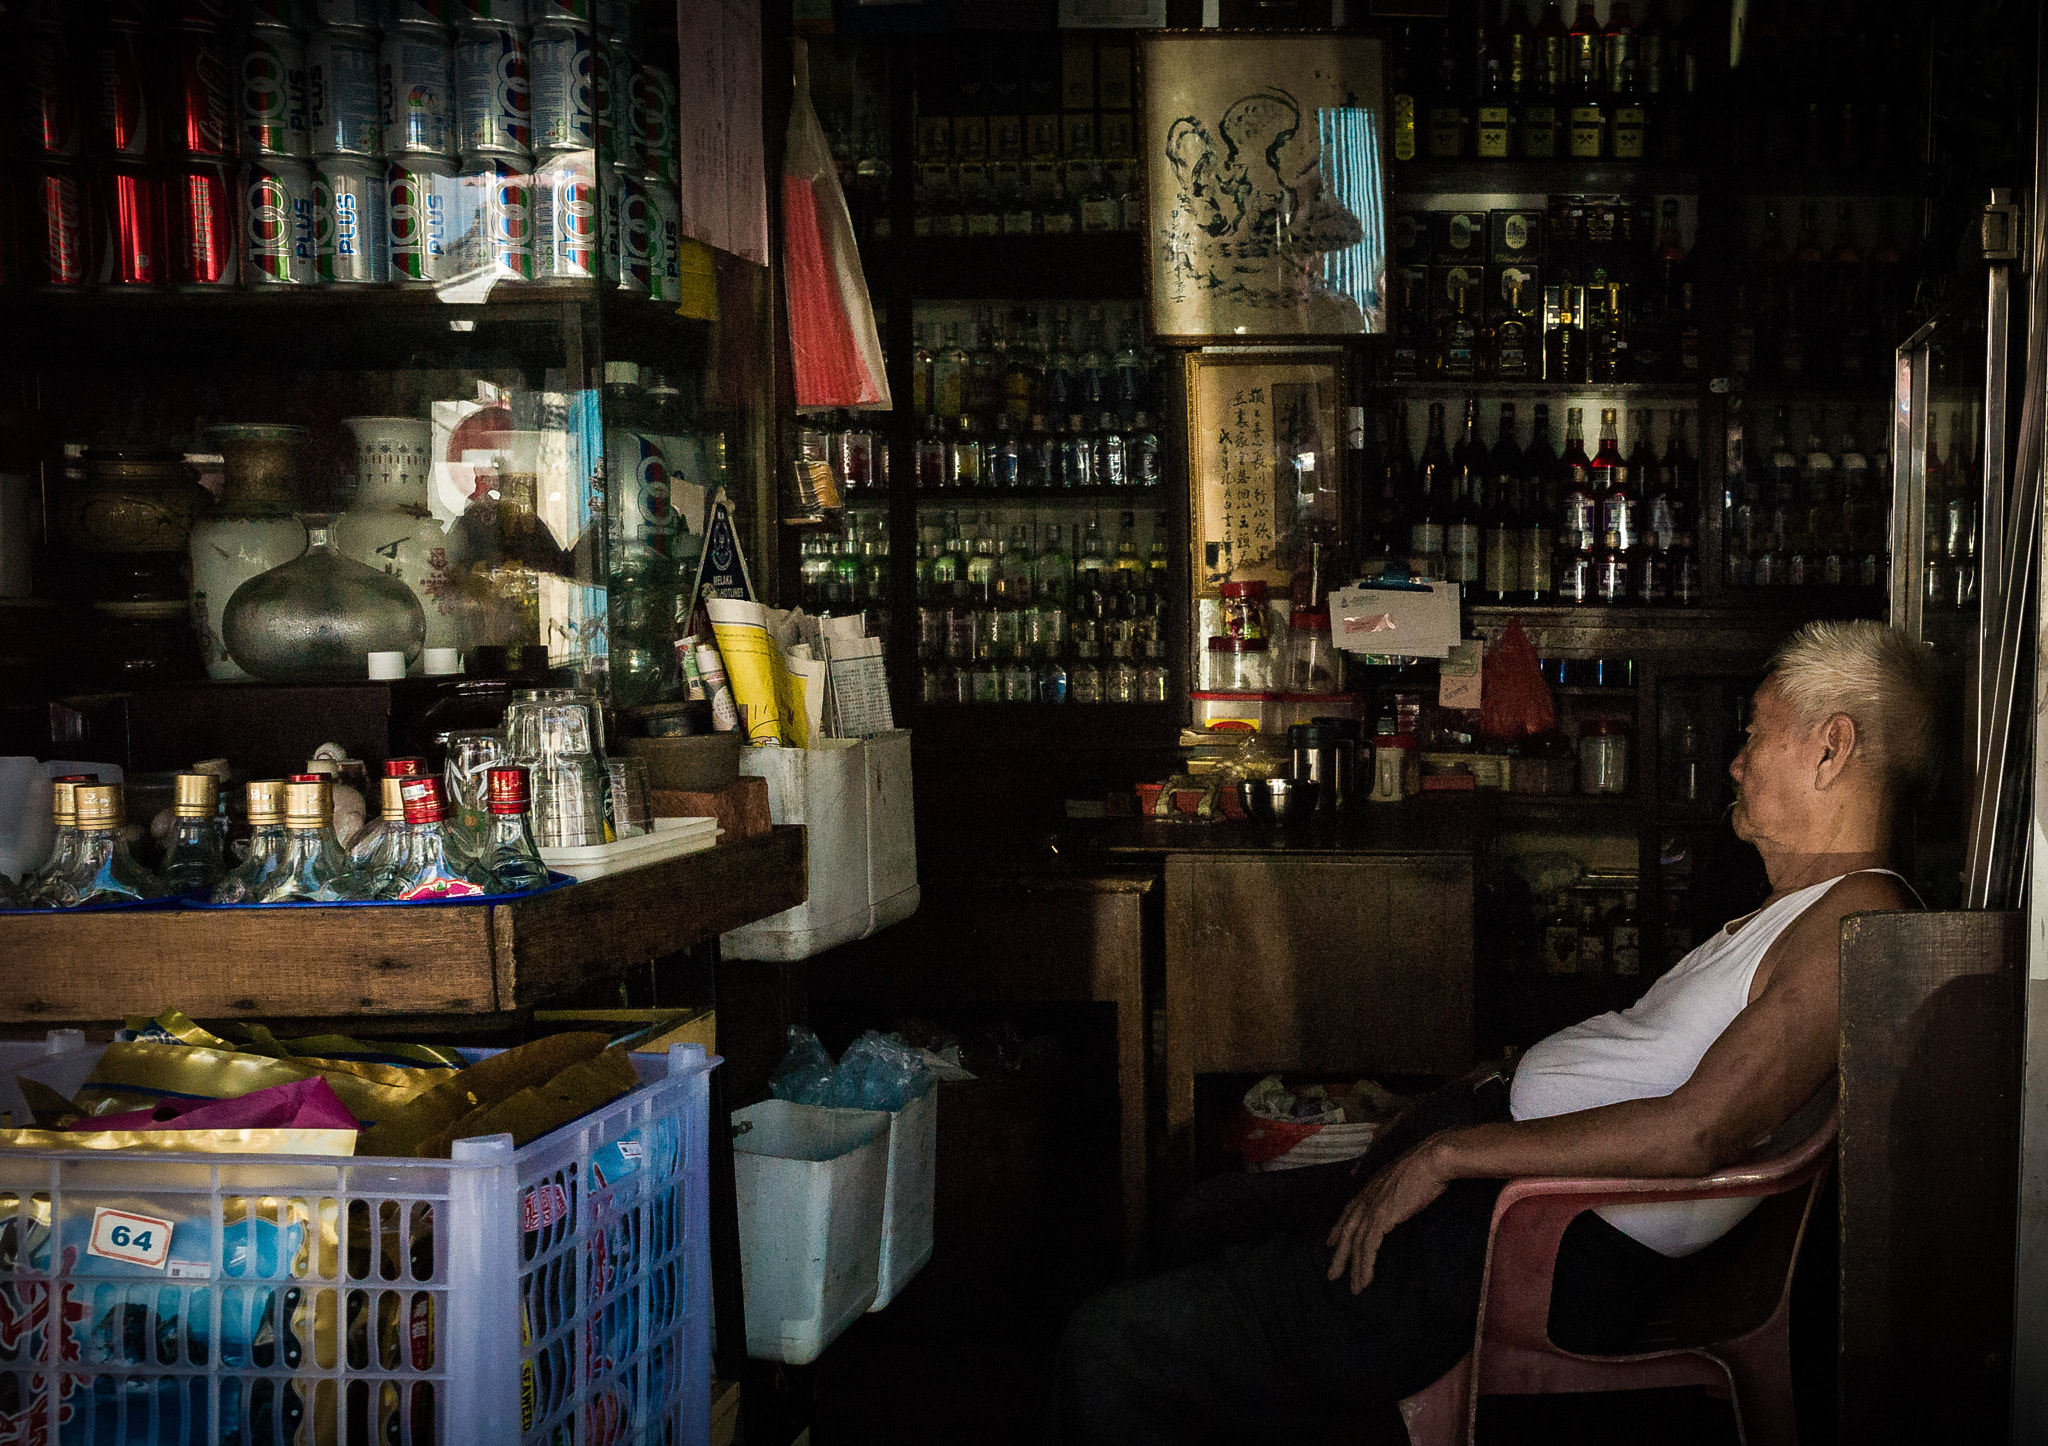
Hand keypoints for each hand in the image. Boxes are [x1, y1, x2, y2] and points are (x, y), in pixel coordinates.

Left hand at [1326, 1137, 1452, 1294]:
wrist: (1431, 1161)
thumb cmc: (1424, 1168)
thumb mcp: (1401, 1176)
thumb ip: (1392, 1186)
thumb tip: (1394, 1190)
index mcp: (1370, 1189)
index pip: (1348, 1212)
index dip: (1339, 1228)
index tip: (1331, 1242)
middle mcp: (1366, 1198)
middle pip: (1347, 1232)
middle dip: (1340, 1255)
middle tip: (1332, 1274)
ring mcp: (1372, 1208)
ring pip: (1356, 1244)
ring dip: (1354, 1268)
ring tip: (1354, 1288)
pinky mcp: (1381, 1218)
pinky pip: (1369, 1247)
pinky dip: (1366, 1265)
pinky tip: (1365, 1279)